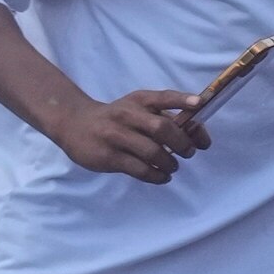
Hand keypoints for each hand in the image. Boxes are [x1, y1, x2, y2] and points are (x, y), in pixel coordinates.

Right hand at [44, 85, 207, 181]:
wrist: (74, 124)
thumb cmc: (117, 118)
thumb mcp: (137, 108)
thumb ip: (164, 117)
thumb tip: (198, 134)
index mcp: (138, 101)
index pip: (163, 98)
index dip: (182, 100)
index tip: (200, 104)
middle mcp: (127, 115)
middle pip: (162, 128)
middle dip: (182, 143)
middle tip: (189, 152)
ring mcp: (116, 136)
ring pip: (153, 152)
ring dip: (170, 163)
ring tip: (173, 166)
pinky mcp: (109, 156)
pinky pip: (140, 169)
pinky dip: (157, 175)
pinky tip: (162, 176)